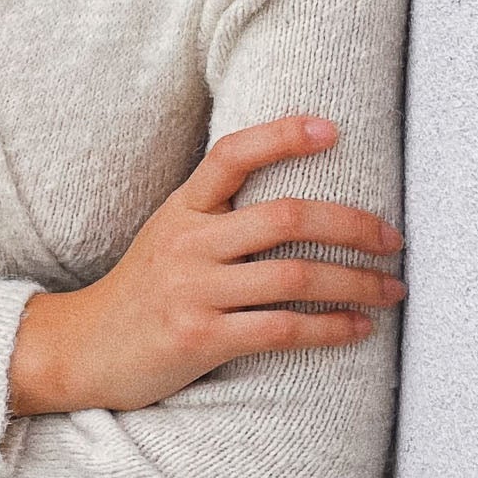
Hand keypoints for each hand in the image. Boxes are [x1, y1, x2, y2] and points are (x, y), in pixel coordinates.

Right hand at [8, 114, 405, 416]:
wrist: (83, 348)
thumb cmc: (142, 293)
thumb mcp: (168, 236)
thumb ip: (217, 216)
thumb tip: (294, 203)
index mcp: (181, 208)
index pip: (231, 155)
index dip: (281, 136)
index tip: (332, 129)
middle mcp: (188, 242)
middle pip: (284, 218)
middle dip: (351, 226)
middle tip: (394, 238)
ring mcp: (193, 290)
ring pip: (294, 277)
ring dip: (357, 283)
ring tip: (392, 289)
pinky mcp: (201, 338)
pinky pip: (283, 330)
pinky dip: (332, 329)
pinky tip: (359, 328)